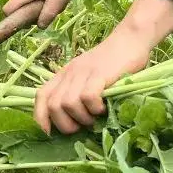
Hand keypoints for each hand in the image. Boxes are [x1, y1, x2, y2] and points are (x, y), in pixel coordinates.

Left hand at [33, 0, 172, 134]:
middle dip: (65, 124)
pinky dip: (94, 108)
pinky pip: (87, 97)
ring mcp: (84, 72)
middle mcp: (70, 73)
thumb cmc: (113, 63)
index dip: (40, 118)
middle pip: (53, 105)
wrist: (131, 38)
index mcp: (64, 74)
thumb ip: (79, 92)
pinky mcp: (99, 73)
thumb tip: (76, 122)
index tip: (50, 133)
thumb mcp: (89, 76)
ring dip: (81, 117)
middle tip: (81, 126)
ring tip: (94, 117)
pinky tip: (103, 107)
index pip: (41, 96)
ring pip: (67, 103)